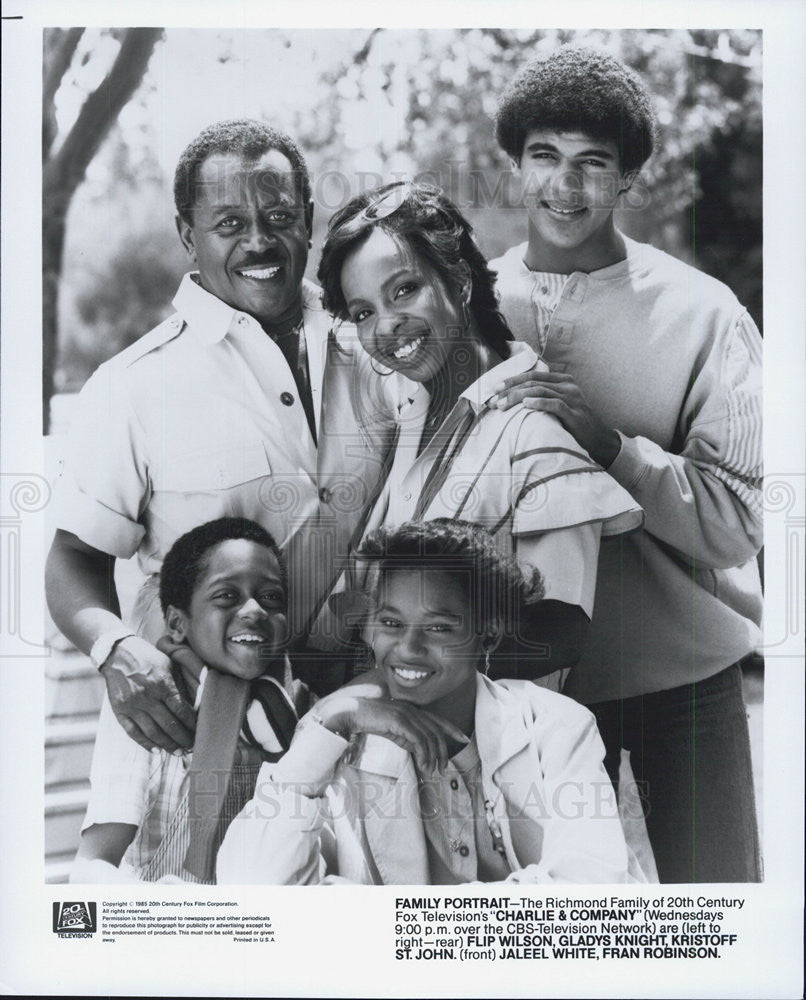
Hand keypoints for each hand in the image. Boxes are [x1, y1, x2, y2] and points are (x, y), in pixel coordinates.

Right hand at [101, 636, 195, 752]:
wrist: (117, 654)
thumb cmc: (149, 658)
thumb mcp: (169, 665)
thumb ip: (181, 685)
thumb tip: (195, 706)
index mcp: (162, 683)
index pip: (181, 711)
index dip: (192, 725)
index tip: (200, 733)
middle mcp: (147, 696)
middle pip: (169, 725)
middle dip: (182, 739)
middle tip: (191, 748)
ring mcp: (132, 705)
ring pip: (152, 732)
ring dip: (166, 745)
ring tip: (177, 752)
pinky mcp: (119, 710)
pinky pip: (133, 732)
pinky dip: (144, 743)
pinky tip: (155, 750)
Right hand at [314, 689, 467, 774]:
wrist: (352, 713)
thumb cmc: (370, 722)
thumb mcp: (394, 731)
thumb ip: (408, 737)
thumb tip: (422, 752)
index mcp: (413, 710)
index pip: (439, 720)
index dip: (453, 729)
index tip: (464, 739)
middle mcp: (413, 710)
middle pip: (437, 731)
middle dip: (444, 751)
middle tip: (443, 768)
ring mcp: (407, 714)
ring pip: (429, 738)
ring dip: (432, 758)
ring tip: (431, 772)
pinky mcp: (400, 721)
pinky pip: (419, 741)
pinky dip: (424, 755)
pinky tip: (422, 766)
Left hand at [491, 370, 620, 467]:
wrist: (597, 439)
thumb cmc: (572, 423)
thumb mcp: (556, 406)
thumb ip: (541, 398)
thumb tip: (511, 399)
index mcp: (561, 380)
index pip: (532, 375)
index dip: (511, 380)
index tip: (494, 389)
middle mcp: (567, 385)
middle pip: (533, 382)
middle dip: (510, 390)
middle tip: (494, 400)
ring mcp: (572, 397)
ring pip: (540, 390)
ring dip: (518, 397)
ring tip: (502, 405)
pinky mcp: (575, 413)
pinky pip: (555, 404)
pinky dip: (538, 403)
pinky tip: (525, 405)